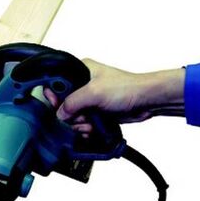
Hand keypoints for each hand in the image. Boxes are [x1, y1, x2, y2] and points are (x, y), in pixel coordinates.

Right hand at [44, 58, 184, 136]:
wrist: (146, 101)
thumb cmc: (127, 88)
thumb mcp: (94, 92)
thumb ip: (72, 102)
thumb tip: (60, 113)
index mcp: (80, 71)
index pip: (56, 82)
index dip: (53, 95)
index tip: (57, 105)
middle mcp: (82, 85)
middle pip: (62, 105)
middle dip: (71, 114)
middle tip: (82, 114)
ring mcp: (88, 100)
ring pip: (71, 117)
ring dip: (80, 124)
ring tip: (91, 121)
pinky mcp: (94, 112)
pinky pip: (81, 124)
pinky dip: (85, 129)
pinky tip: (93, 127)